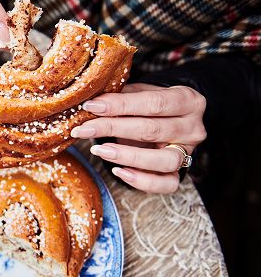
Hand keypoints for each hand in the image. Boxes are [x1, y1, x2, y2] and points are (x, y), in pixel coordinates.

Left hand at [71, 83, 206, 193]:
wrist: (168, 121)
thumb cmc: (149, 106)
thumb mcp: (140, 93)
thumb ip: (122, 96)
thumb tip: (92, 104)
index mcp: (188, 100)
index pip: (154, 103)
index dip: (120, 105)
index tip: (91, 107)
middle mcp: (193, 128)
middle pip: (152, 130)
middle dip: (112, 129)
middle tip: (83, 129)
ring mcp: (188, 153)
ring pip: (163, 160)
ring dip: (127, 156)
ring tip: (100, 150)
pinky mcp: (181, 173)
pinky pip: (166, 184)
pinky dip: (141, 181)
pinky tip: (118, 171)